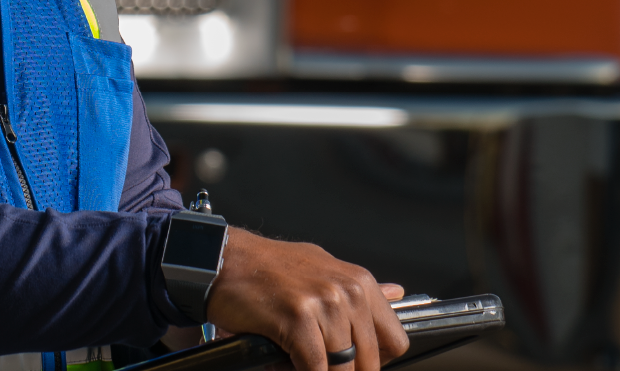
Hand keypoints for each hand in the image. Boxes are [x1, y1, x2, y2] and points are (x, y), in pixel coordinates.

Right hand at [203, 228, 407, 370]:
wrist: (222, 259)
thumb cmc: (267, 268)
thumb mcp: (322, 269)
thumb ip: (358, 289)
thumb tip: (397, 293)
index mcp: (358, 282)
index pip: (395, 341)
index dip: (375, 361)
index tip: (352, 364)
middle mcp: (347, 290)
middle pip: (370, 361)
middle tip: (315, 364)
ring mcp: (324, 303)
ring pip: (343, 368)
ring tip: (292, 361)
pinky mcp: (298, 318)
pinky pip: (316, 368)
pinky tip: (282, 362)